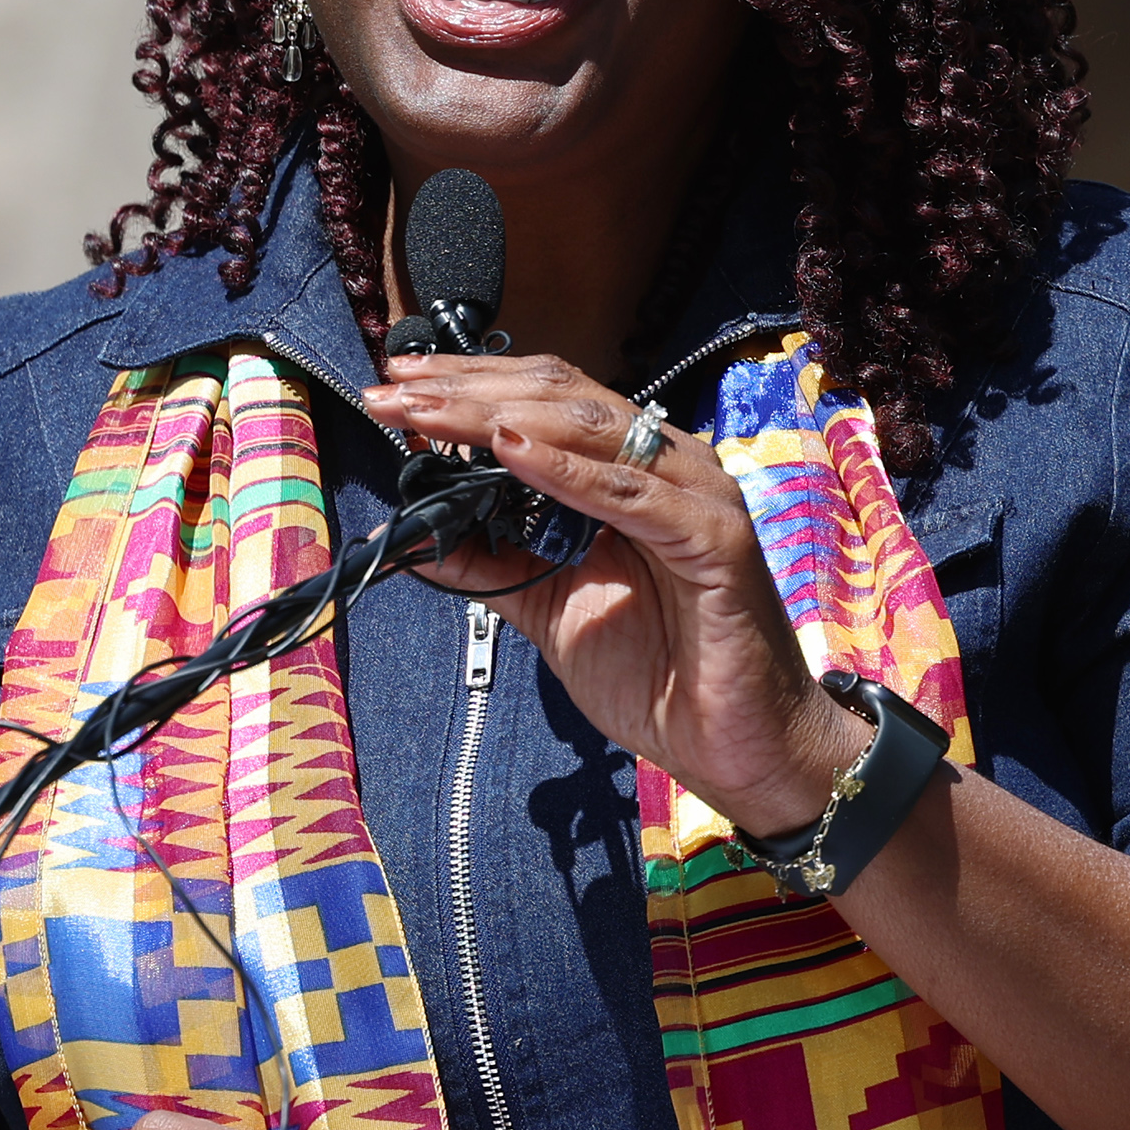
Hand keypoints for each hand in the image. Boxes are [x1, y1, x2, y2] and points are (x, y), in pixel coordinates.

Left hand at [363, 354, 856, 837]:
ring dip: (496, 414)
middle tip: (392, 388)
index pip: (544, 398)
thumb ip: (489, 562)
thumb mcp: (547, 605)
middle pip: (558, 397)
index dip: (469, 380)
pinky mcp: (715, 539)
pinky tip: (509, 447)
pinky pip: (632, 494)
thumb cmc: (660, 675)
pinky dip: (567, 469)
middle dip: (465, 389)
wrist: (737, 748)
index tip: (398, 380)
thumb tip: (413, 531)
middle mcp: (667, 464)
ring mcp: (697, 494)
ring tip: (426, 410)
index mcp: (632, 471)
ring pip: (589, 428)